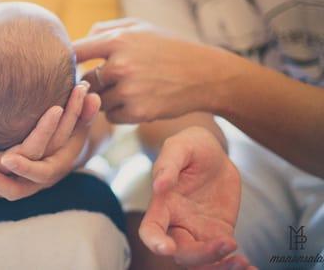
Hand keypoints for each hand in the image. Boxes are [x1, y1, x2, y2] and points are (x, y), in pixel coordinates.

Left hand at [0, 82, 100, 199]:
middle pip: (11, 190)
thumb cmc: (70, 127)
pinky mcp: (5, 180)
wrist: (60, 147)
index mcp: (55, 167)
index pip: (40, 173)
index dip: (25, 167)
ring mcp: (19, 183)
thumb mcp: (79, 118)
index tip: (7, 158)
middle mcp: (36, 182)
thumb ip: (86, 108)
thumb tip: (93, 96)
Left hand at [74, 19, 247, 123]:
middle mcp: (121, 65)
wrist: (204, 75)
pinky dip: (118, 112)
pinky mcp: (138, 112)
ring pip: (97, 101)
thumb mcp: (140, 27)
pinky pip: (111, 116)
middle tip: (110, 80)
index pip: (75, 51)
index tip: (70, 66)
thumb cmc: (167, 48)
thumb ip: (105, 29)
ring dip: (105, 98)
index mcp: (118, 40)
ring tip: (128, 88)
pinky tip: (136, 101)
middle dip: (93, 83)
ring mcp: (129, 90)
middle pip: (84, 81)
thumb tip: (78, 41)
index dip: (69, 60)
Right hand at [139, 126, 251, 268]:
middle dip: (201, 256)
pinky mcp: (219, 234)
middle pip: (181, 254)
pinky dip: (236, 268)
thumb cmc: (190, 146)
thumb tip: (158, 185)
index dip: (155, 242)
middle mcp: (177, 223)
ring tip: (244, 263)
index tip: (166, 248)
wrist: (214, 153)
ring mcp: (198, 232)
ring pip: (202, 263)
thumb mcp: (179, 146)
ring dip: (220, 268)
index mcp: (163, 205)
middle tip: (227, 243)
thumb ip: (168, 164)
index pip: (151, 230)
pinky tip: (252, 268)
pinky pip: (224, 257)